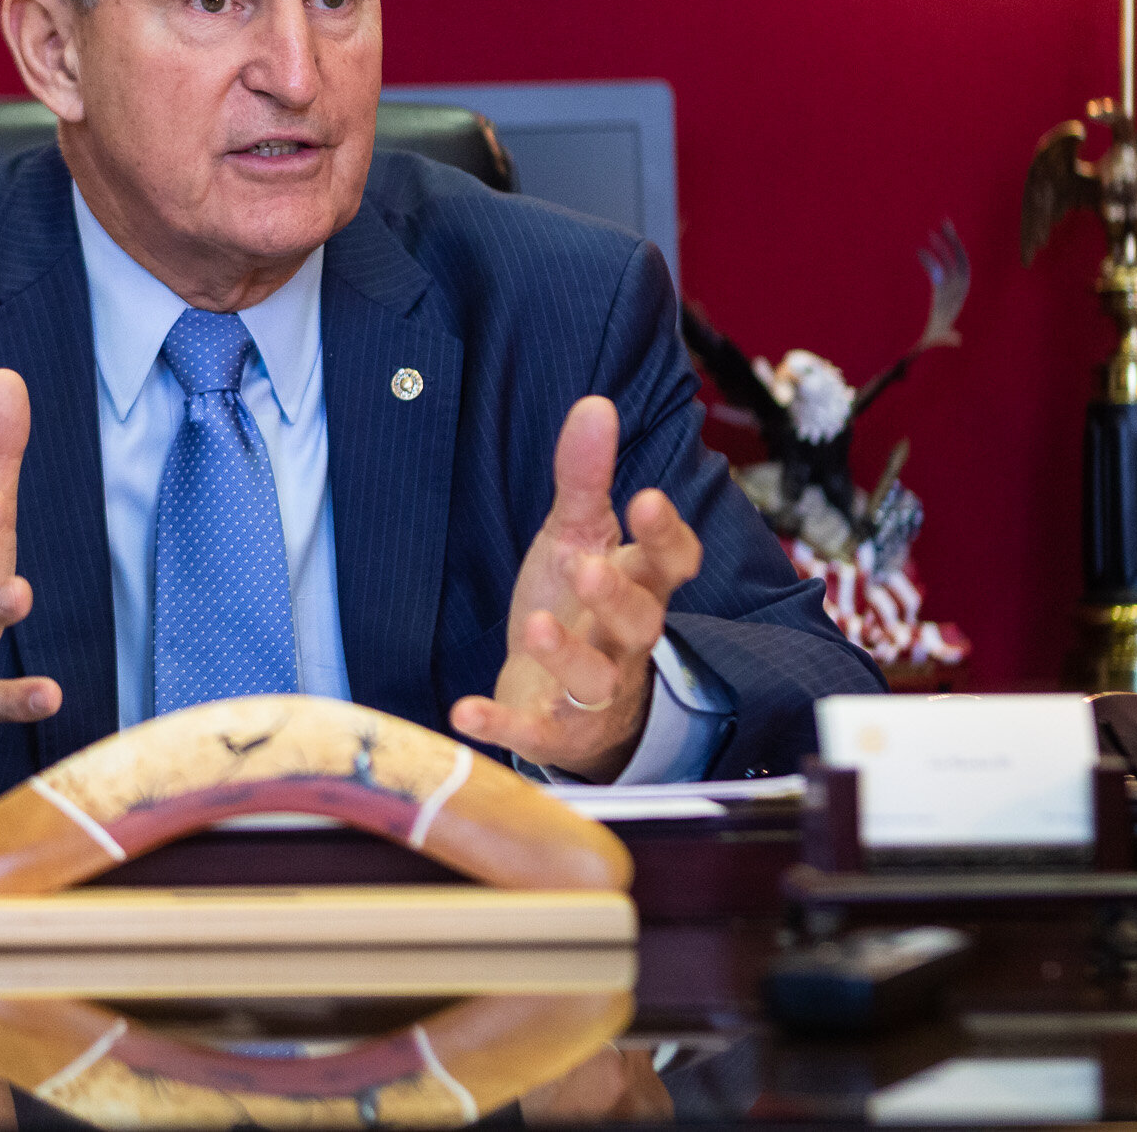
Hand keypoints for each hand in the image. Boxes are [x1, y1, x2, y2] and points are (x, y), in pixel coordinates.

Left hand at [449, 395, 702, 781]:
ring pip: (596, 678)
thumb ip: (585, 478)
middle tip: (588, 566)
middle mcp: (625, 640)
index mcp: (639, 585)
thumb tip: (595, 404)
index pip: (672, 562)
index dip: (665, 534)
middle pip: (641, 621)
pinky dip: (501, 725)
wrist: (564, 699)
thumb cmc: (578, 606)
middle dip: (616, 595)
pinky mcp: (556, 731)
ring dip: (567, 655)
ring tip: (536, 627)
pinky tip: (464, 711)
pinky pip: (534, 732)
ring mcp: (594, 691)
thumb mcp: (577, 536)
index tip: (648, 499)